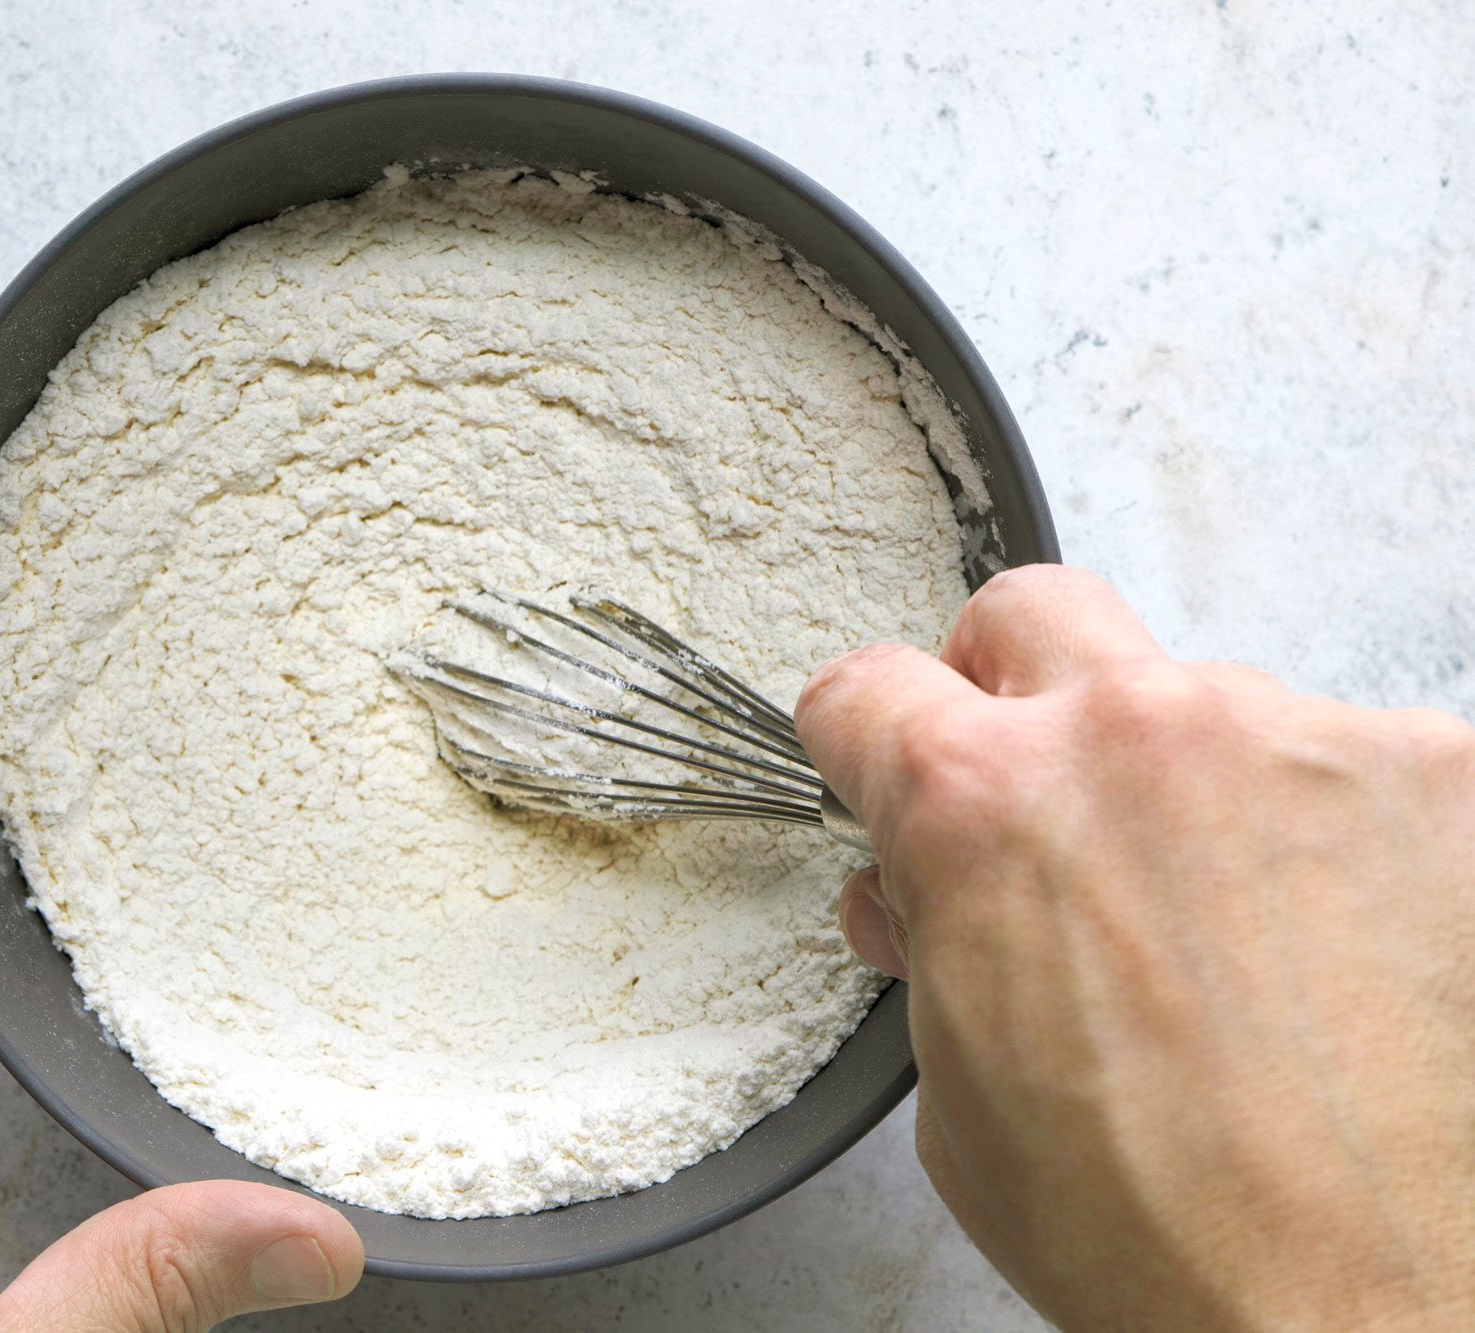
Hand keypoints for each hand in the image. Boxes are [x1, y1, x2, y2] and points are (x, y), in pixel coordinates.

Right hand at [796, 565, 1474, 1331]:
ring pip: (1202, 695)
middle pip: (1032, 613)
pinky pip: (1348, 759)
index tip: (881, 759)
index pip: (869, 688)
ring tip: (1226, 927)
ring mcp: (1299, 741)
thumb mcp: (958, 1094)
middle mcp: (1134, 736)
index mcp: (979, 805)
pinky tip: (1337, 942)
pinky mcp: (1441, 775)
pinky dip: (1328, 832)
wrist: (1370, 1316)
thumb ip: (933, 945)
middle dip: (1007, 690)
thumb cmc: (1164, 1236)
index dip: (860, 739)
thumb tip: (921, 892)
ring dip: (1188, 782)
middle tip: (1036, 795)